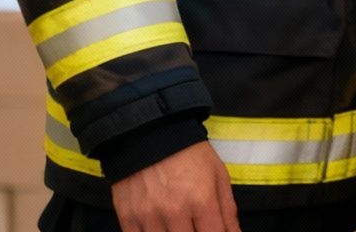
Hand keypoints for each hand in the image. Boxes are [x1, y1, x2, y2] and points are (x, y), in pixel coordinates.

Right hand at [110, 141, 238, 231]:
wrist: (151, 133)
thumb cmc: (189, 154)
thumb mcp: (218, 175)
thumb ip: (227, 210)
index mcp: (201, 200)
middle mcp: (174, 211)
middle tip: (195, 226)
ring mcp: (148, 216)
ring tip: (178, 225)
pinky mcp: (127, 217)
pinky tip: (159, 228)